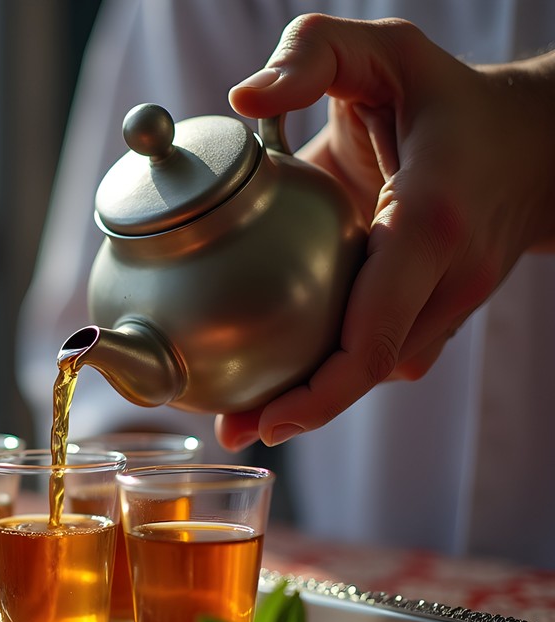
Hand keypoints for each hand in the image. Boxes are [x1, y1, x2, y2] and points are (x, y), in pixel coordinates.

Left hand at [215, 14, 554, 451]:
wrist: (530, 142)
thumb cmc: (445, 97)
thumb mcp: (382, 51)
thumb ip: (313, 55)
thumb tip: (243, 99)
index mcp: (430, 220)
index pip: (380, 328)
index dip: (326, 387)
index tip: (271, 417)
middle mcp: (448, 276)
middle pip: (372, 367)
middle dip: (305, 409)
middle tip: (236, 431)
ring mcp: (451, 301)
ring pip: (378, 370)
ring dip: (316, 398)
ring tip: (245, 418)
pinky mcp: (440, 309)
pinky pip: (385, 354)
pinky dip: (337, 371)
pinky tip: (285, 381)